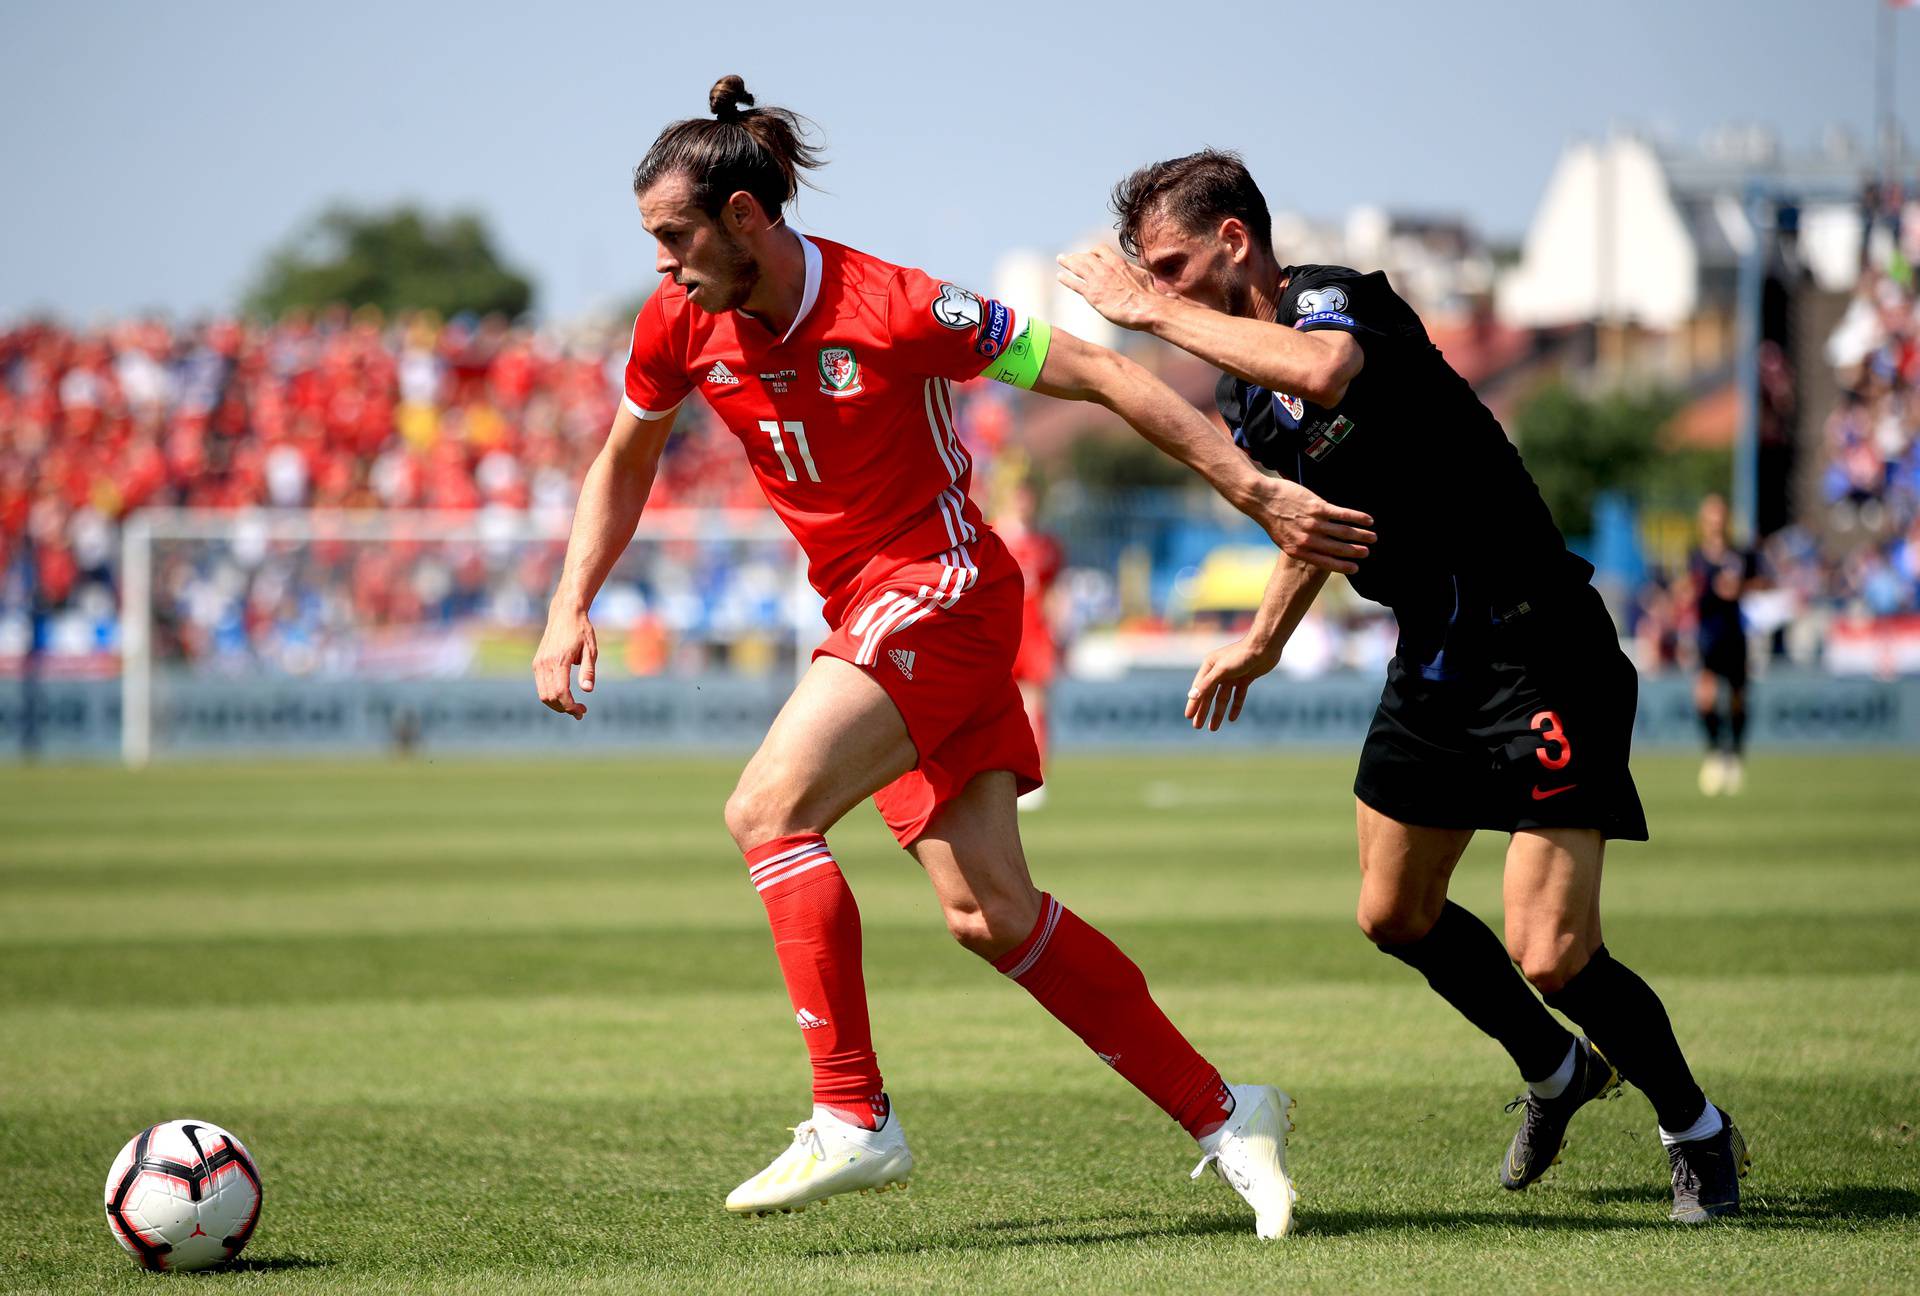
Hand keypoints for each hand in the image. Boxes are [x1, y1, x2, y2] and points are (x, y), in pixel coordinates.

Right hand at [533, 603, 596, 718]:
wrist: (565, 613)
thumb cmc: (581, 630)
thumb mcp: (591, 650)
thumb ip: (588, 671)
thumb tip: (587, 690)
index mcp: (559, 660)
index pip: (560, 692)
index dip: (570, 706)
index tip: (582, 711)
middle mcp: (544, 663)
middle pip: (549, 697)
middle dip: (564, 708)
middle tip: (580, 712)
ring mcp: (538, 663)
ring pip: (542, 694)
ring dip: (557, 704)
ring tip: (573, 707)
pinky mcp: (537, 663)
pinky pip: (541, 686)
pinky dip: (551, 695)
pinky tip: (565, 696)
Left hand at [1056, 246, 1164, 330]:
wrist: (1147, 307)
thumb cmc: (1150, 296)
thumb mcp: (1145, 278)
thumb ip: (1138, 275)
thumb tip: (1147, 277)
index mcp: (1119, 263)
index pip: (1101, 250)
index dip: (1093, 252)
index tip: (1090, 254)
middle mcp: (1106, 269)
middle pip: (1086, 257)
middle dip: (1077, 256)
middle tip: (1069, 256)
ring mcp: (1098, 281)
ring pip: (1078, 266)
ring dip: (1068, 262)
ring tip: (1061, 259)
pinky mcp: (1093, 295)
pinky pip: (1075, 283)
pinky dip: (1066, 279)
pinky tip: (1060, 276)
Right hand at [1186, 637, 1279, 731]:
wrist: (1265, 646)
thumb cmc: (1242, 655)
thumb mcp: (1222, 670)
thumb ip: (1207, 684)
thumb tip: (1192, 696)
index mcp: (1210, 666)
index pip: (1199, 689)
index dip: (1194, 703)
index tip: (1188, 717)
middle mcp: (1219, 671)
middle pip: (1209, 695)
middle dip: (1203, 711)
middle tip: (1197, 727)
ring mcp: (1233, 676)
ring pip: (1223, 698)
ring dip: (1218, 712)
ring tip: (1213, 728)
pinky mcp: (1245, 679)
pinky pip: (1238, 696)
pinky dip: (1235, 706)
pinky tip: (1232, 718)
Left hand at [1245, 476, 1374, 574]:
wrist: (1260, 498)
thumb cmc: (1273, 519)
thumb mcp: (1283, 539)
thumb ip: (1301, 546)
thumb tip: (1319, 551)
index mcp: (1298, 551)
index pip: (1325, 562)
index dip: (1343, 566)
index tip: (1355, 568)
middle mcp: (1307, 539)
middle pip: (1338, 548)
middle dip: (1356, 552)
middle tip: (1367, 552)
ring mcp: (1312, 523)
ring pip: (1343, 532)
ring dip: (1360, 534)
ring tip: (1372, 537)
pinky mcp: (1317, 507)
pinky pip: (1342, 514)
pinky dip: (1357, 517)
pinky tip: (1368, 520)